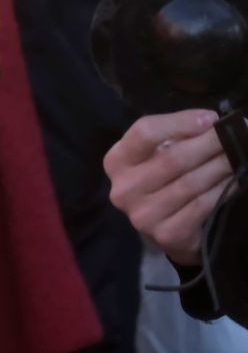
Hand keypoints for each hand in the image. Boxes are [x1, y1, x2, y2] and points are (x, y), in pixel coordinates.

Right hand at [105, 110, 231, 265]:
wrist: (160, 225)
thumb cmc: (159, 179)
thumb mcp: (154, 153)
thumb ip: (173, 135)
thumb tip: (210, 121)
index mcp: (116, 161)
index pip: (144, 132)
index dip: (180, 123)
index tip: (211, 118)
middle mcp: (124, 188)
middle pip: (172, 158)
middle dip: (209, 144)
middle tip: (234, 134)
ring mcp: (144, 214)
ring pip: (191, 183)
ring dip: (221, 166)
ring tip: (238, 155)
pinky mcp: (167, 233)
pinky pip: (202, 206)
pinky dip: (223, 190)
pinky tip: (235, 181)